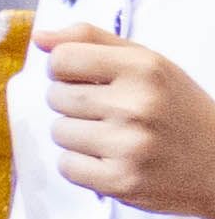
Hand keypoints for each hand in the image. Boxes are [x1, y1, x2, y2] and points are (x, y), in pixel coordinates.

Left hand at [39, 23, 214, 218]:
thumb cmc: (177, 109)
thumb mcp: (149, 64)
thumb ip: (94, 42)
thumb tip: (41, 37)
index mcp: (144, 68)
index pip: (62, 58)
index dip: (65, 69)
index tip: (85, 79)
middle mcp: (136, 105)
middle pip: (55, 96)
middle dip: (73, 103)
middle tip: (109, 112)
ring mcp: (128, 145)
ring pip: (59, 132)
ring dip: (78, 136)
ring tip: (115, 137)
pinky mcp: (121, 180)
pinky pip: (66, 166)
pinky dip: (83, 165)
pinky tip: (113, 159)